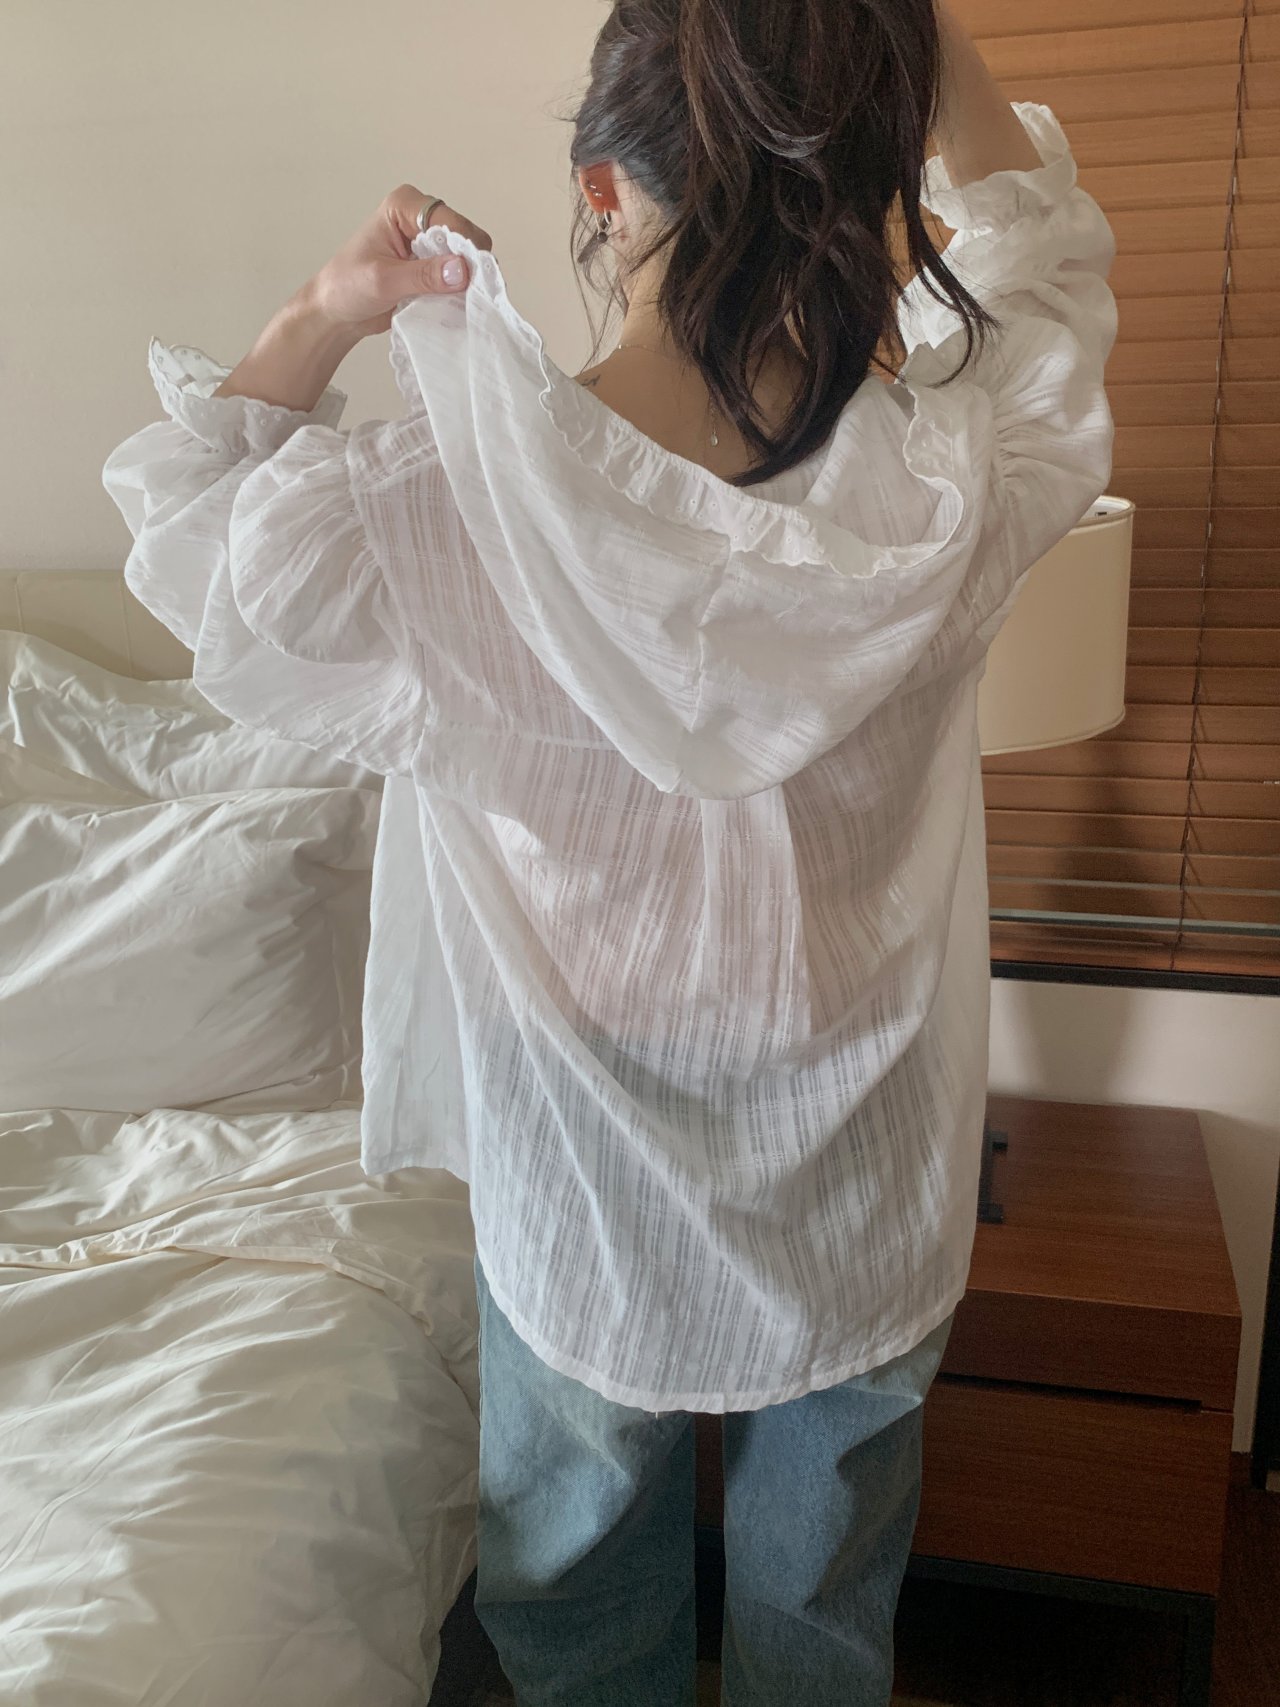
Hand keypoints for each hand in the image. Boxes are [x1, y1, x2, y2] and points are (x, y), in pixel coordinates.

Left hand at [304, 186, 493, 340]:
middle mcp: (420, 218)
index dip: (464, 248)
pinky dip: (460, 290)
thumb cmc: (347, 287)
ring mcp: (428, 243)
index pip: (450, 221)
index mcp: (404, 206)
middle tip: (463, 293)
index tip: (466, 279)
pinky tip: (453, 303)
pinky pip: (460, 275)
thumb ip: (423, 276)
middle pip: (464, 237)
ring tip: (457, 301)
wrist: (336, 311)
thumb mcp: (384, 281)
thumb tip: (462, 270)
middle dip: (467, 265)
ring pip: (467, 257)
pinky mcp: (432, 266)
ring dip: (466, 281)